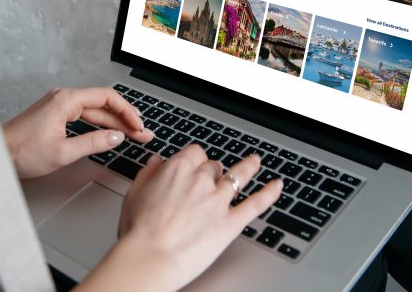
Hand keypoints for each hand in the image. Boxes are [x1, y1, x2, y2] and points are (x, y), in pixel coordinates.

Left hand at [3, 87, 153, 178]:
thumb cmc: (22, 151)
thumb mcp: (63, 152)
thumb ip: (94, 143)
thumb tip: (116, 137)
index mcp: (66, 100)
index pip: (107, 98)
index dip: (127, 112)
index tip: (138, 126)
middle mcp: (63, 97)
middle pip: (103, 104)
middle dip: (125, 119)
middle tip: (142, 133)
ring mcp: (59, 105)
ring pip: (94, 110)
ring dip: (114, 122)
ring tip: (132, 134)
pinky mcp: (55, 114)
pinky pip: (84, 115)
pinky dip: (99, 124)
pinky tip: (109, 133)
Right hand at [79, 148, 282, 291]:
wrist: (150, 258)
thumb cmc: (138, 232)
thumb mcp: (134, 194)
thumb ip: (148, 173)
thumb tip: (156, 161)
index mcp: (176, 170)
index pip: (194, 153)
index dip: (195, 160)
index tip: (194, 165)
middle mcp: (200, 180)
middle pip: (213, 166)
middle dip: (213, 171)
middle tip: (212, 180)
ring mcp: (218, 200)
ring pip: (239, 176)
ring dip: (248, 167)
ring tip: (255, 161)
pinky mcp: (230, 222)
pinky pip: (255, 203)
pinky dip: (269, 193)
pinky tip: (277, 186)